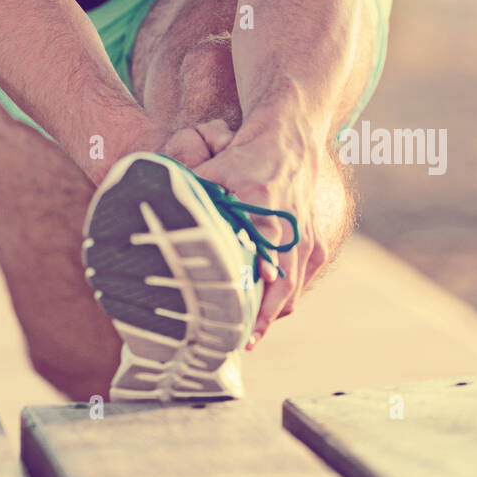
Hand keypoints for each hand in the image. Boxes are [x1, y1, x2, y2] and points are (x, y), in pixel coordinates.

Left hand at [188, 115, 332, 348]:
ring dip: (275, 312)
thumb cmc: (248, 153)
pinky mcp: (315, 237)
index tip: (238, 307)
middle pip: (282, 281)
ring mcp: (306, 233)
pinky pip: (306, 277)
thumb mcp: (216, 167)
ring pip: (295, 286)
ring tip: (252, 335)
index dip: (253, 280)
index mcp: (263, 203)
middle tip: (241, 340)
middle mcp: (290, 224)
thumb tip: (161, 211)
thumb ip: (193, 192)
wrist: (290, 136)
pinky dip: (290, 296)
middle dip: (263, 315)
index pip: (262, 248)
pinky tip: (271, 312)